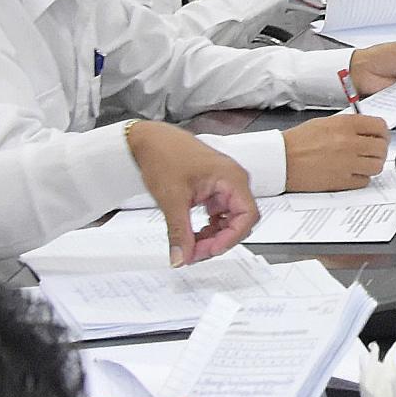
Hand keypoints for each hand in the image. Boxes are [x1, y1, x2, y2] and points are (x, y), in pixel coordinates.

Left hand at [121, 122, 258, 265]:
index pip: (247, 216)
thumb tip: (182, 257)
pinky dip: (208, 228)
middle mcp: (232, 180)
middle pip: (239, 221)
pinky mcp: (213, 188)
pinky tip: (193, 234)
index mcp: (231, 178)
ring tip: (191, 246)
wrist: (148, 139)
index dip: (231, 238)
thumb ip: (179, 232)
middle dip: (218, 240)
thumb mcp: (172, 199)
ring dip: (212, 236)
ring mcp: (224, 184)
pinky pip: (219, 214)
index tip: (210, 250)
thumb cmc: (163, 154)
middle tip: (195, 253)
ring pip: (229, 220)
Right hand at [282, 111, 392, 191]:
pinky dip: (362, 178)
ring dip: (372, 164)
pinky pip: (365, 181)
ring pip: (377, 166)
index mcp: (345, 125)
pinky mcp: (341, 182)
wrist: (281, 160)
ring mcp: (347, 164)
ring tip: (362, 163)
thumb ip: (349, 125)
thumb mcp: (325, 123)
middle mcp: (349, 143)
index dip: (383, 133)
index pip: (380, 127)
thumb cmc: (298, 142)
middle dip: (380, 149)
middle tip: (373, 151)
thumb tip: (367, 130)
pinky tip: (352, 173)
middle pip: (381, 147)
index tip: (381, 136)